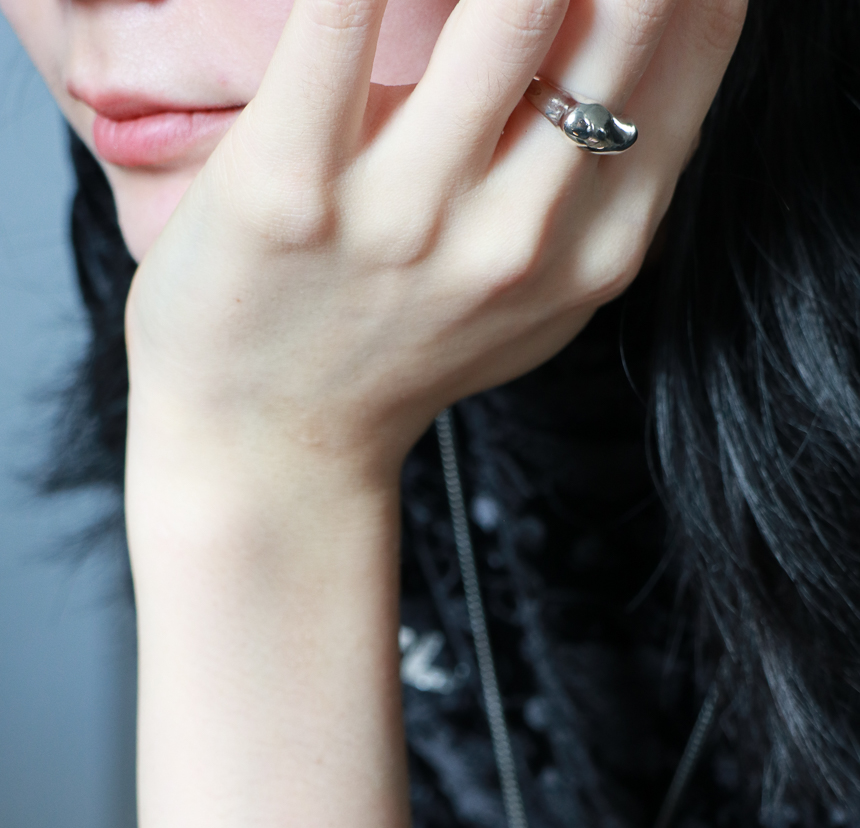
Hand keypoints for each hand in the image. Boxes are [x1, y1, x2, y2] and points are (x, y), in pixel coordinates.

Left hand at [126, 0, 746, 488]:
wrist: (281, 446)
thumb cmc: (402, 355)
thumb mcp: (540, 302)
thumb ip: (605, 194)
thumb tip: (673, 40)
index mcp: (595, 250)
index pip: (697, 44)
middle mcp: (519, 234)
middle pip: (627, 13)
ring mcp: (406, 215)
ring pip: (512, 5)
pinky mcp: (287, 189)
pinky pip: (336, 20)